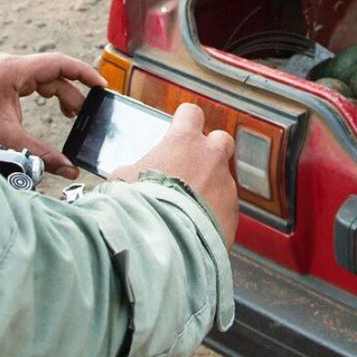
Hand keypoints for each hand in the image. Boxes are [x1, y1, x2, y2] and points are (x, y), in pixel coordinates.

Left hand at [0, 52, 106, 178]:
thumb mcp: (8, 141)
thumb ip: (42, 154)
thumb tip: (69, 170)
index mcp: (12, 71)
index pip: (58, 63)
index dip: (84, 73)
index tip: (103, 85)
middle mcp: (10, 67)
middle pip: (53, 74)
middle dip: (73, 93)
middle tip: (88, 114)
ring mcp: (5, 73)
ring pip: (44, 80)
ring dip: (61, 96)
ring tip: (73, 116)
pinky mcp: (2, 81)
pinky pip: (33, 84)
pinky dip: (47, 96)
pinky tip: (56, 111)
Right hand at [109, 103, 237, 247]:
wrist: (163, 243)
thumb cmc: (140, 206)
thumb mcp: (123, 179)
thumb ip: (134, 170)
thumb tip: (130, 175)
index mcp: (183, 141)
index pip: (191, 113)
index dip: (185, 121)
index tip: (179, 129)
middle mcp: (210, 158)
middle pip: (221, 139)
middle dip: (210, 150)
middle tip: (192, 166)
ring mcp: (225, 185)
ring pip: (223, 178)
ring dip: (210, 188)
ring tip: (188, 207)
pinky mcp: (233, 213)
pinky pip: (226, 208)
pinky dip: (214, 215)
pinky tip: (195, 227)